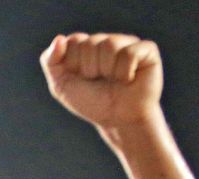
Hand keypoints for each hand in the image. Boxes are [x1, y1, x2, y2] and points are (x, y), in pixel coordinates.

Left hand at [40, 33, 161, 129]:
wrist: (117, 120)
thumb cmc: (92, 103)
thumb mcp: (61, 86)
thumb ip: (51, 61)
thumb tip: (59, 38)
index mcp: (86, 45)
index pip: (73, 41)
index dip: (74, 65)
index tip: (82, 79)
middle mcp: (107, 40)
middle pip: (89, 43)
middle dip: (89, 69)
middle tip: (99, 82)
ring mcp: (128, 43)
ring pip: (109, 45)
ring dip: (106, 71)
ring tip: (113, 81)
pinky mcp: (147, 50)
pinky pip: (129, 53)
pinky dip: (124, 72)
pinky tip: (128, 80)